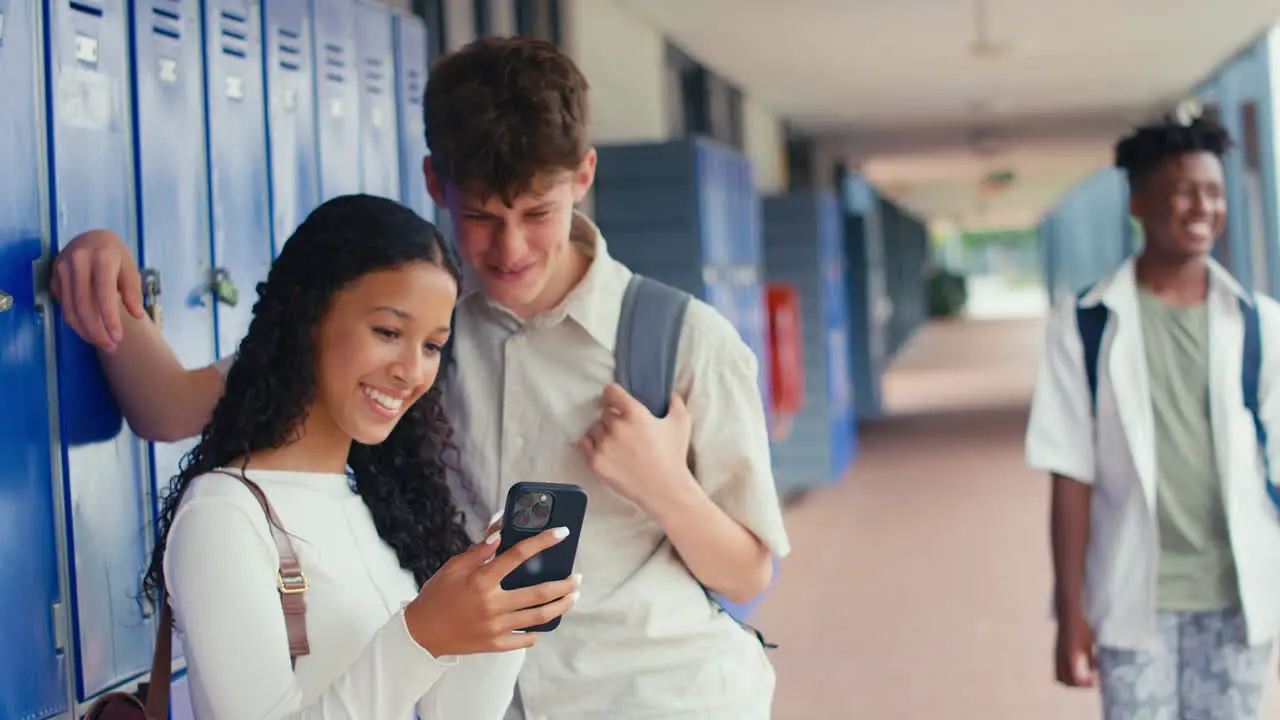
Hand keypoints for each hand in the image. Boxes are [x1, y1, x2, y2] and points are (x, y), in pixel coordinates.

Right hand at [49, 229, 144, 353]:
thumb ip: (133, 290)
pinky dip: (76, 322)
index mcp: (101, 256)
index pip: (103, 293)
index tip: (118, 337)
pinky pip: (64, 306)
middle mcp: (78, 261)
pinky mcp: (54, 277)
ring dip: (85, 331)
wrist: (91, 239)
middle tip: (110, 347)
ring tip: (102, 344)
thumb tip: (136, 314)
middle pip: (83, 305)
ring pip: (70, 309)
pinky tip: (90, 331)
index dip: (110, 318)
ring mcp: (62, 269)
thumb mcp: (130, 266)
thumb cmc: (115, 255)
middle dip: (96, 331)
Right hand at [404, 525, 579, 657]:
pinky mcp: (495, 644)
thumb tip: (501, 534)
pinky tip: (544, 622)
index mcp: (481, 580)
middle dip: (564, 584)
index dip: (542, 541)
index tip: (561, 534)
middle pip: (538, 593)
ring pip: (538, 617)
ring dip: (560, 606)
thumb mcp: (454, 567)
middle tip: (577, 577)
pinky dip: (538, 631)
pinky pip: (525, 639)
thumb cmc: (437, 595)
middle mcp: (492, 604)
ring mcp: (495, 627)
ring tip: (572, 597)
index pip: (518, 555)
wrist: (421, 633)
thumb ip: (479, 551)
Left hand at [578, 383, 693, 513]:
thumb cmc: (674, 457)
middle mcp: (617, 427)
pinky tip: (605, 450)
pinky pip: (584, 444)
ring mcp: (604, 446)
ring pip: (595, 428)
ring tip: (618, 444)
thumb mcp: (682, 423)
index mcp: (635, 414)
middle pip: (605, 412)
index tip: (616, 400)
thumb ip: (675, 402)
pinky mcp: (596, 462)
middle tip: (626, 430)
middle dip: (614, 418)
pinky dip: (592, 445)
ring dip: (604, 432)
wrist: (665, 490)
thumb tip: (669, 392)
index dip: (614, 394)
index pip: (611, 392)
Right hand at [1055, 612, 1097, 687]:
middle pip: (1065, 682)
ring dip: (1070, 681)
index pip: (1075, 680)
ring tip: (1083, 678)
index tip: (1095, 683)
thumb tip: (1098, 673)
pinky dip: (1066, 674)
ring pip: (1059, 677)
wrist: (1068, 614)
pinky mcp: (1056, 653)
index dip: (1086, 685)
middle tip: (1089, 682)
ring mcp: (1056, 655)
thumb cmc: (1081, 627)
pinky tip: (1077, 668)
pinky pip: (1057, 669)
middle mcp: (1061, 658)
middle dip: (1077, 686)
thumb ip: (1093, 661)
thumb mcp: (1091, 644)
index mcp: (1071, 656)